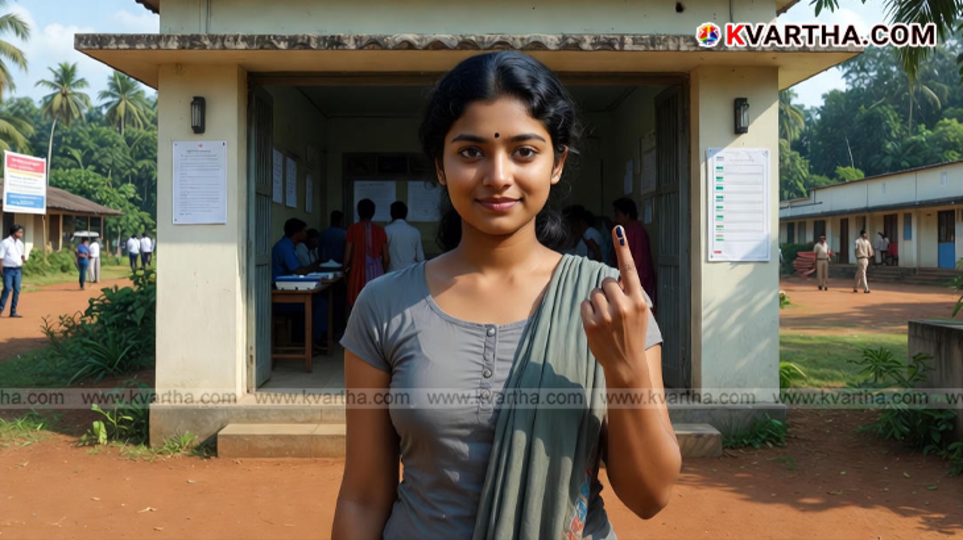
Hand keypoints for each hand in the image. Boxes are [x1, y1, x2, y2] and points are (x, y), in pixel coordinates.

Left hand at [580, 225, 650, 383]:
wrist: (626, 363)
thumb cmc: (633, 335)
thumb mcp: (641, 314)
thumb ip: (630, 294)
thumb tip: (614, 278)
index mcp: (639, 301)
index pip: (629, 269)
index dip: (623, 248)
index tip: (618, 229)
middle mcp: (624, 306)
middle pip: (606, 281)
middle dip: (607, 290)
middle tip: (614, 308)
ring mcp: (606, 315)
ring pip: (594, 292)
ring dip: (598, 301)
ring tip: (607, 319)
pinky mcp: (591, 323)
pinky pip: (585, 304)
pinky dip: (589, 310)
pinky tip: (598, 324)